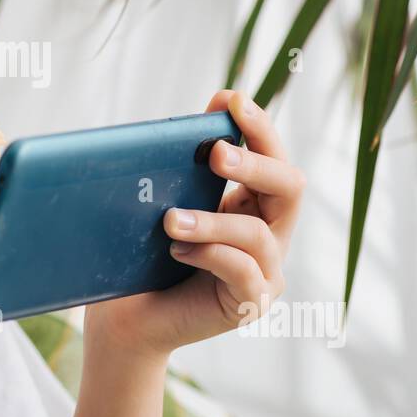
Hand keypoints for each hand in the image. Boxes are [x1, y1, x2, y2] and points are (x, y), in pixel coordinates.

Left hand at [85, 90, 304, 360]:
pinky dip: (210, 255)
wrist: (126, 317)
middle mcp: (269, 235)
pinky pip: (244, 272)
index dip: (259, 126)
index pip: (273, 157)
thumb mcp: (169, 199)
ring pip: (259, 234)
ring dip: (214, 221)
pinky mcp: (250, 304)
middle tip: (217, 152)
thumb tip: (215, 100)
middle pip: (290, 188)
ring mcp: (265, 272)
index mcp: (254, 203)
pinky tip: (176, 250)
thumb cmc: (147, 256)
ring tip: (170, 219)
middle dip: (256, 164)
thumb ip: (190, 160)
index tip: (231, 99)